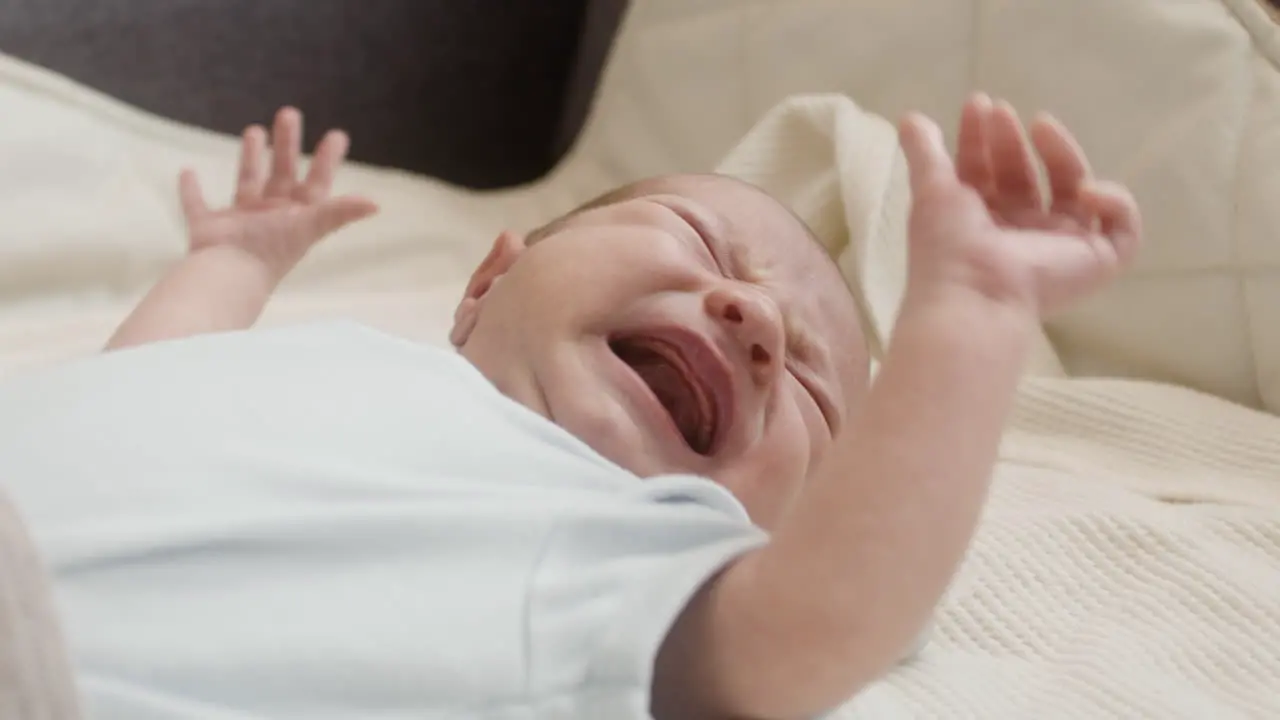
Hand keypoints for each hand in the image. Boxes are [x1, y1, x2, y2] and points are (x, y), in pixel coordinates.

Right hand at [177, 107, 378, 280]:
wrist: (230, 275)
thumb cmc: (272, 250)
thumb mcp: (310, 225)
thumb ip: (341, 212)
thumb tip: (377, 204)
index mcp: (296, 216)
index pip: (317, 182)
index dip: (327, 161)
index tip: (337, 136)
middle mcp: (271, 217)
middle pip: (282, 173)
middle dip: (286, 145)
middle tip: (288, 113)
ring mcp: (239, 222)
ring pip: (247, 182)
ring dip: (250, 158)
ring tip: (255, 130)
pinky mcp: (208, 228)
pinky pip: (196, 205)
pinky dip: (190, 191)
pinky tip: (187, 171)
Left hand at [897, 94, 1141, 317]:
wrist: (976, 294)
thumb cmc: (948, 247)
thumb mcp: (930, 189)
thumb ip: (924, 152)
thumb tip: (910, 117)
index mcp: (982, 223)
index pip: (988, 173)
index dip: (983, 138)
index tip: (979, 104)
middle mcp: (1021, 234)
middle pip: (1028, 177)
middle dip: (1014, 141)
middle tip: (1003, 112)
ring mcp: (1061, 247)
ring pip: (1077, 192)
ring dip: (1064, 153)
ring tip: (1041, 125)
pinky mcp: (1096, 261)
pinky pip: (1122, 228)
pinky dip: (1114, 203)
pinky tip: (1085, 189)